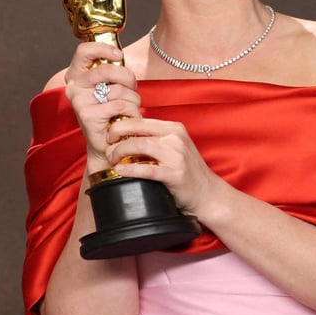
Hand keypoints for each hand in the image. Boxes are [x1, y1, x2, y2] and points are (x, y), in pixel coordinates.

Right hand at [63, 42, 141, 170]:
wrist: (106, 144)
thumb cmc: (111, 112)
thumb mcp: (110, 85)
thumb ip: (112, 70)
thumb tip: (119, 55)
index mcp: (76, 75)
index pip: (84, 50)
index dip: (103, 49)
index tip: (119, 55)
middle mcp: (74, 86)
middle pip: (107, 69)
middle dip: (127, 78)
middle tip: (131, 87)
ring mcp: (79, 101)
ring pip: (118, 89)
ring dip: (133, 99)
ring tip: (129, 108)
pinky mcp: (88, 116)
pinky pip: (120, 105)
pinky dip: (132, 112)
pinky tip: (129, 118)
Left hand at [104, 117, 223, 215]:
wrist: (208, 194)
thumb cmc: (187, 172)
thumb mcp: (175, 147)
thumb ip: (157, 138)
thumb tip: (128, 133)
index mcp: (174, 128)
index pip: (141, 120)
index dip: (121, 125)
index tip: (110, 134)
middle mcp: (176, 138)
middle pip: (138, 130)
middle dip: (117, 135)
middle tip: (107, 145)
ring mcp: (176, 155)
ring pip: (140, 145)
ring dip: (120, 152)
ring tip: (112, 158)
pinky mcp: (175, 174)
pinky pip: (146, 169)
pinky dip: (129, 169)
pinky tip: (120, 171)